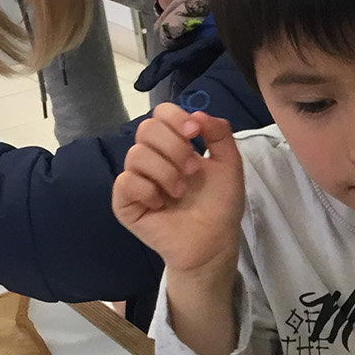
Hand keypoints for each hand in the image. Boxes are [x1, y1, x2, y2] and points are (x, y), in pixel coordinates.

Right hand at [112, 104, 243, 276]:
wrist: (214, 241)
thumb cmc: (220, 204)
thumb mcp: (229, 163)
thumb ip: (219, 133)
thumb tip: (197, 113)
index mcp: (173, 145)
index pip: (160, 114)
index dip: (175, 117)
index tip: (195, 132)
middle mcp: (152, 158)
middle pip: (146, 129)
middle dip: (175, 146)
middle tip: (193, 170)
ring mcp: (137, 180)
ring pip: (136, 154)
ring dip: (165, 171)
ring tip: (181, 192)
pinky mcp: (126, 203)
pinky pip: (126, 182)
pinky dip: (148, 190)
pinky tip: (162, 204)